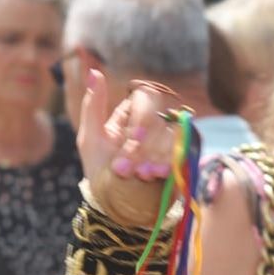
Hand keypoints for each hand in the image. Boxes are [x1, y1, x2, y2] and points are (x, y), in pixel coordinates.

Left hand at [77, 70, 181, 227]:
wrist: (113, 202)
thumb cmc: (99, 168)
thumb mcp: (90, 138)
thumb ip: (93, 105)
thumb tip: (94, 72)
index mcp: (131, 112)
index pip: (147, 98)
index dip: (142, 119)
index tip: (132, 140)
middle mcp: (152, 122)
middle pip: (161, 118)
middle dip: (143, 146)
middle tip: (126, 167)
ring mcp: (168, 139)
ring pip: (173, 136)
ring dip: (154, 157)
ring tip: (138, 176)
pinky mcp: (180, 157)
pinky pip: (183, 152)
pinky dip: (168, 164)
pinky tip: (154, 176)